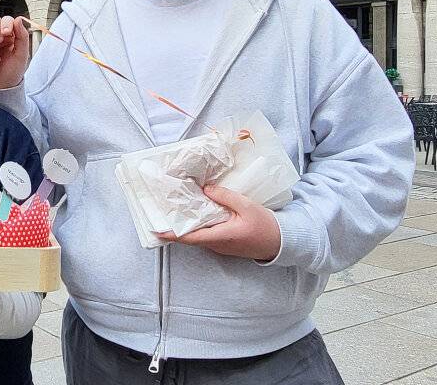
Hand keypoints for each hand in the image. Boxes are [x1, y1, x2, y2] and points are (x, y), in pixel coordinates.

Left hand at [156, 184, 280, 261]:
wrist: (281, 243)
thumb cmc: (265, 225)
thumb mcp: (246, 206)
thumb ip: (225, 196)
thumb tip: (205, 189)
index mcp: (221, 237)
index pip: (190, 237)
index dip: (171, 234)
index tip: (155, 229)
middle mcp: (217, 245)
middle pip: (190, 237)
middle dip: (175, 226)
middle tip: (163, 212)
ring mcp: (220, 247)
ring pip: (198, 236)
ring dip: (187, 226)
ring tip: (175, 210)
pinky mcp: (225, 245)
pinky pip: (206, 236)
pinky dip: (198, 226)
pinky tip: (196, 214)